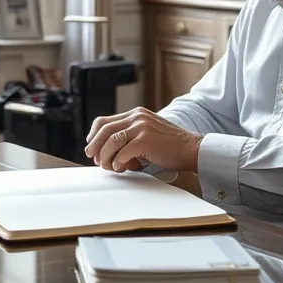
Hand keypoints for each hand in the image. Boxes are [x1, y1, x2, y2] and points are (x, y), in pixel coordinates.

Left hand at [83, 107, 202, 172]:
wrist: (192, 149)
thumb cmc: (170, 146)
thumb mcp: (148, 134)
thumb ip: (130, 137)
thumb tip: (108, 153)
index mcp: (136, 114)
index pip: (105, 120)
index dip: (94, 134)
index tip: (91, 145)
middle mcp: (137, 117)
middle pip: (105, 130)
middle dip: (95, 146)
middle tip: (93, 158)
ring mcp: (141, 127)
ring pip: (111, 141)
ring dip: (106, 156)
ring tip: (108, 166)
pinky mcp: (145, 140)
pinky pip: (123, 152)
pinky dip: (118, 162)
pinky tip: (121, 168)